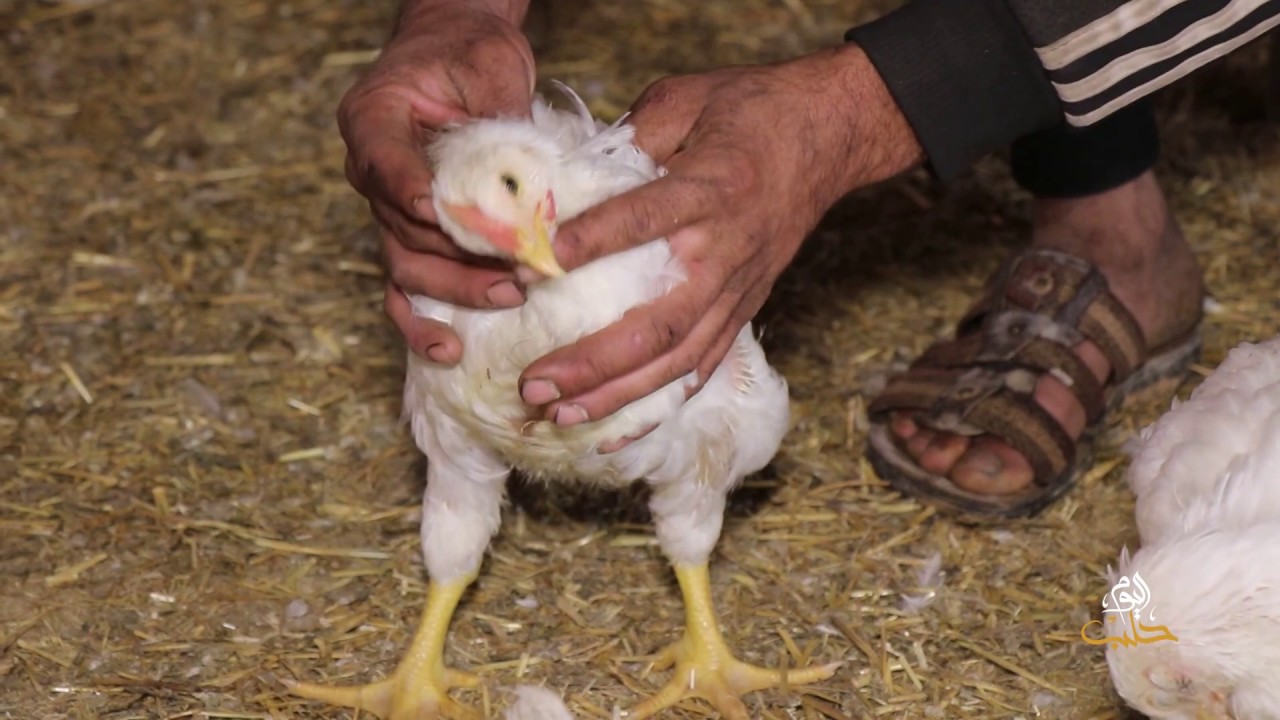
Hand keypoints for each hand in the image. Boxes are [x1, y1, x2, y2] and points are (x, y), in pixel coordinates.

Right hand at [337, 1, 534, 362]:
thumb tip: (530, 192)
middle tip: (514, 271)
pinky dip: (423, 320)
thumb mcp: (490, 68)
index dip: (413, 194)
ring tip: (508, 298)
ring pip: (407, 265)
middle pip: (403, 228)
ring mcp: (387, 210)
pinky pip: (408, 286)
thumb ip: (499, 123)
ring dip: (456, 289)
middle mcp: (370, 171)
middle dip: (458, 256)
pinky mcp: (410, 236)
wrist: (458, 53)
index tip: (442, 213)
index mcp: (373, 119)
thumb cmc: (471, 54)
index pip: (385, 163)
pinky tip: (449, 349)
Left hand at [516, 43, 923, 428]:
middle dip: (593, 362)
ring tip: (562, 418)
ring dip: (618, 396)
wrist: (830, 134)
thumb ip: (627, 137)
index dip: (589, 244)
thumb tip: (564, 180)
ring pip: (677, 359)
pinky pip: (702, 366)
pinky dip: (659, 405)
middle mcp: (724, 250)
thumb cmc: (749, 109)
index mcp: (709, 187)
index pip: (643, 220)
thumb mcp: (683, 97)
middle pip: (658, 322)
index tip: (531, 268)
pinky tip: (615, 432)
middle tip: (535, 384)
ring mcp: (737, 288)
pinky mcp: (744, 308)